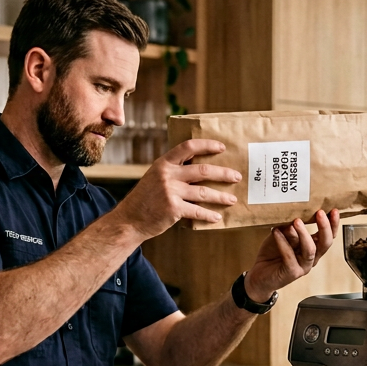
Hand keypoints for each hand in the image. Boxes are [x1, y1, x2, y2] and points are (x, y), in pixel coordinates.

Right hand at [111, 139, 241, 239]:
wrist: (130, 220)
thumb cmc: (146, 199)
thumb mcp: (155, 177)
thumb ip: (174, 171)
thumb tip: (201, 169)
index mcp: (164, 163)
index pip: (188, 147)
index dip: (207, 145)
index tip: (222, 147)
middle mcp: (167, 174)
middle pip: (203, 170)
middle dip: (223, 173)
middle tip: (236, 176)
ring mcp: (170, 191)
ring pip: (204, 192)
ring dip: (221, 196)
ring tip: (232, 199)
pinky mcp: (173, 209)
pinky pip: (197, 211)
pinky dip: (209, 215)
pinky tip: (217, 217)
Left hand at [244, 209, 341, 300]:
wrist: (259, 275)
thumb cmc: (272, 254)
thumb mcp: (281, 235)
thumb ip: (289, 227)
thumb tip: (296, 217)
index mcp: (313, 247)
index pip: (328, 236)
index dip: (333, 224)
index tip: (333, 210)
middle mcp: (311, 258)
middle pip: (325, 243)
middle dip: (325, 227)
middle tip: (320, 213)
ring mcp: (303, 266)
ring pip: (310, 250)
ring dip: (304, 234)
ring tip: (296, 221)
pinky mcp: (292, 272)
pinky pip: (289, 256)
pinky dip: (283, 242)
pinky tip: (276, 232)